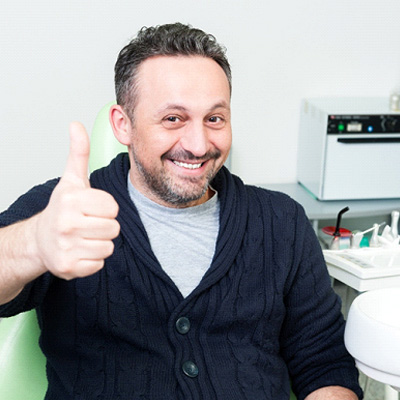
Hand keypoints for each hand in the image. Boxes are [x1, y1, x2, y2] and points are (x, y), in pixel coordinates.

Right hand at [34, 122, 119, 278]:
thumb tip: (76, 124)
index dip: (105, 208)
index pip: (112, 207)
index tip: (91, 208)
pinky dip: (93, 259)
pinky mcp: (68, 267)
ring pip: (108, 247)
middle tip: (88, 224)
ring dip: (100, 242)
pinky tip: (80, 250)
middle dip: (104, 226)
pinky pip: (99, 263)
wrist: (40, 239)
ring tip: (84, 236)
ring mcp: (66, 247)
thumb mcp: (72, 179)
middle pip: (114, 228)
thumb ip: (79, 153)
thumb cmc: (63, 208)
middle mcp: (66, 224)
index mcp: (71, 200)